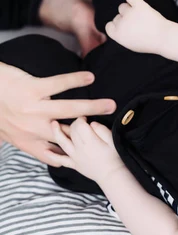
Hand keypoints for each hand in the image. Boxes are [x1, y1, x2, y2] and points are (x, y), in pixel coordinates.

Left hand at [0, 62, 115, 165]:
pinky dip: (75, 80)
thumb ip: (21, 142)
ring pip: (68, 110)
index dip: (73, 157)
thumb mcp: (4, 134)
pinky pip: (58, 84)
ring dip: (91, 107)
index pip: (54, 154)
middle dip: (91, 133)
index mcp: (26, 140)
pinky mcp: (32, 88)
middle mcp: (32, 127)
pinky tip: (89, 77)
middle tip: (109, 131)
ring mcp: (33, 108)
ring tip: (110, 104)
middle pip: (68, 133)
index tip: (90, 158)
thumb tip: (37, 151)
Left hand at [50, 118, 126, 182]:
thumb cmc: (114, 157)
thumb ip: (101, 129)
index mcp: (89, 140)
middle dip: (72, 124)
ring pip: (62, 142)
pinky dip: (52, 155)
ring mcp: (74, 156)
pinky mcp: (73, 164)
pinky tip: (45, 150)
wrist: (112, 175)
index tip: (85, 117)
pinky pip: (60, 159)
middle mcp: (78, 147)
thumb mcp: (112, 139)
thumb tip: (92, 123)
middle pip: (71, 131)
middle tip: (77, 122)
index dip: (81, 118)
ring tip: (53, 124)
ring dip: (56, 132)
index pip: (80, 124)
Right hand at [105, 0, 169, 54]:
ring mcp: (130, 13)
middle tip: (138, 25)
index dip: (117, 26)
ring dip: (129, 10)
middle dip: (126, 19)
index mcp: (117, 35)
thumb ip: (122, 35)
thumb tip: (118, 26)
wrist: (164, 38)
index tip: (126, 29)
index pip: (109, 26)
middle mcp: (121, 24)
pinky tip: (134, 0)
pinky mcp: (139, 5)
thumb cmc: (150, 42)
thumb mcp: (131, 44)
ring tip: (141, 16)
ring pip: (122, 6)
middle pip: (117, 16)